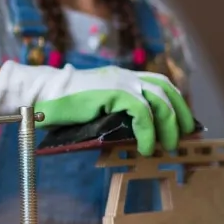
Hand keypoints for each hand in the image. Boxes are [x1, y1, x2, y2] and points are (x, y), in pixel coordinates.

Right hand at [0, 60, 195, 155]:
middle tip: (183, 137)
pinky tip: (145, 147)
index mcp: (121, 77)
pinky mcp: (113, 93)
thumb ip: (112, 114)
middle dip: (180, 115)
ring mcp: (120, 82)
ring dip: (169, 125)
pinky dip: (148, 131)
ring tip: (167, 145)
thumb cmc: (59, 107)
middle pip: (166, 90)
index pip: (159, 83)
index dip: (175, 102)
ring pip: (160, 100)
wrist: (39, 96)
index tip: (183, 122)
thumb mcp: (93, 108)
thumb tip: (132, 135)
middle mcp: (125, 76)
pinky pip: (142, 112)